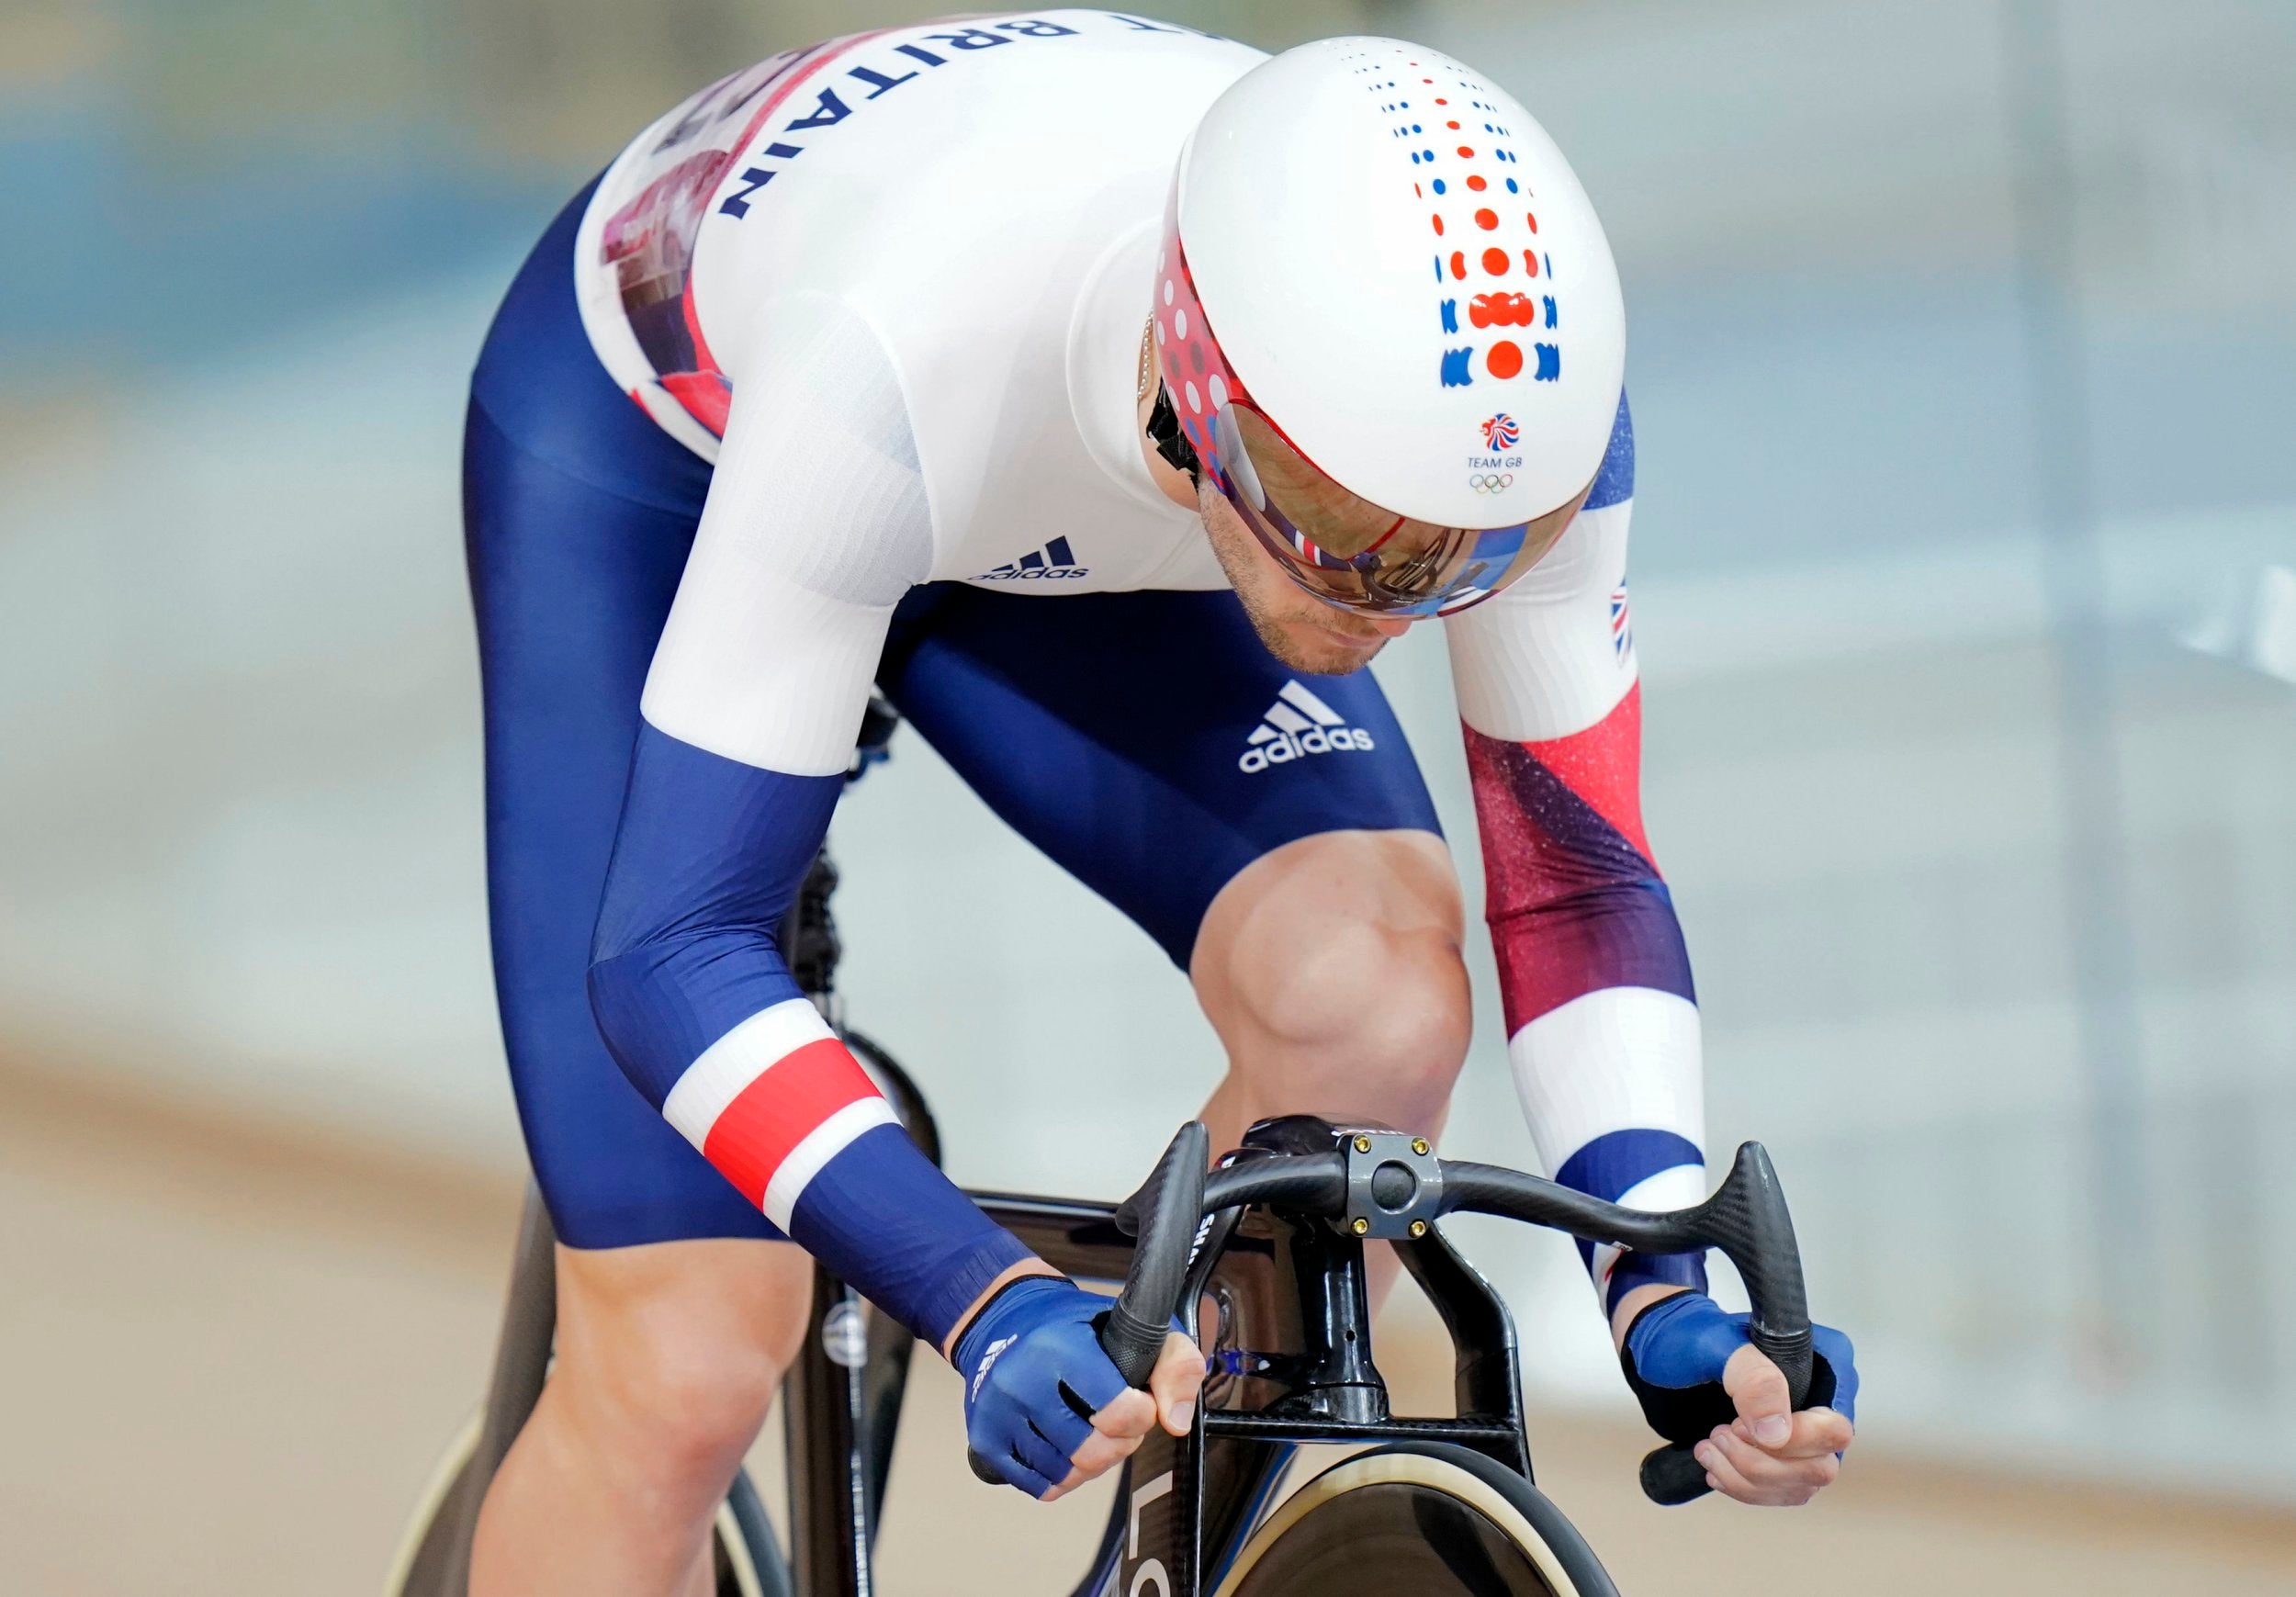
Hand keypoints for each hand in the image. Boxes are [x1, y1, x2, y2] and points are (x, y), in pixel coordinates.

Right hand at [951, 1273, 1202, 1499]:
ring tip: (1090, 1430)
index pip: (1118, 1412)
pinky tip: (1065, 1447)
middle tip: (1117, 1422)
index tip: (1139, 1401)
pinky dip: (1061, 1476)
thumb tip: (1175, 1422)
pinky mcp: (983, 1439)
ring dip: (1090, 1463)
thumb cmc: (1078, 1328)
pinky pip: (1037, 1486)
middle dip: (1119, 1444)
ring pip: (1065, 1474)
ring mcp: (998, 1413)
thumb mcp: (1135, 1326)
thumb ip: (1175, 1365)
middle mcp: (1021, 1380)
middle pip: (1092, 1453)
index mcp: (1060, 1346)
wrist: (1006, 1320)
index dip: (1143, 1415)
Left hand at [1617, 1288, 1856, 1507]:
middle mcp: (1824, 1404)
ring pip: (1800, 1487)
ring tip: (1706, 1447)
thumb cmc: (1689, 1334)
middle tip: (1718, 1434)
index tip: (1738, 1425)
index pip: (1834, 1428)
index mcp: (1826, 1365)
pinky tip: (1713, 1467)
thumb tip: (1779, 1435)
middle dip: (1762, 1463)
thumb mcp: (1716, 1345)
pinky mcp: (1781, 1458)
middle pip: (1820, 1467)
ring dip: (1746, 1478)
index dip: (1791, 1441)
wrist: (1659, 1347)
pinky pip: (1778, 1493)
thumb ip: (1753, 1381)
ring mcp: (1805, 1435)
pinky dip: (1741, 1487)